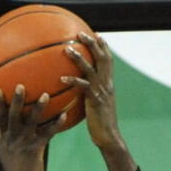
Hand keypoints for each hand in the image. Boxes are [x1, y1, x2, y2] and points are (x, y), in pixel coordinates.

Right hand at [0, 85, 65, 170]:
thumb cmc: (14, 169)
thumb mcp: (5, 151)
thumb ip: (5, 137)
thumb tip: (3, 125)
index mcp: (4, 137)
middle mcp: (13, 138)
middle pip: (13, 115)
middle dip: (16, 100)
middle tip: (20, 85)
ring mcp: (24, 143)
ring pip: (31, 122)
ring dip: (39, 108)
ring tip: (45, 95)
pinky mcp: (36, 149)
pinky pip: (47, 134)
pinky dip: (56, 124)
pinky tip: (64, 115)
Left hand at [62, 32, 123, 149]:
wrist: (109, 136)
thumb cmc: (100, 124)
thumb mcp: (96, 105)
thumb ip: (90, 94)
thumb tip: (79, 90)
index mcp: (109, 84)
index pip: (109, 61)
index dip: (104, 46)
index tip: (97, 34)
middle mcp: (107, 84)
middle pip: (102, 58)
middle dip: (93, 44)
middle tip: (81, 33)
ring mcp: (102, 91)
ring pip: (91, 69)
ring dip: (79, 57)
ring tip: (68, 49)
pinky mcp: (95, 100)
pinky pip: (83, 86)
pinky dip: (73, 80)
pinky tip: (62, 78)